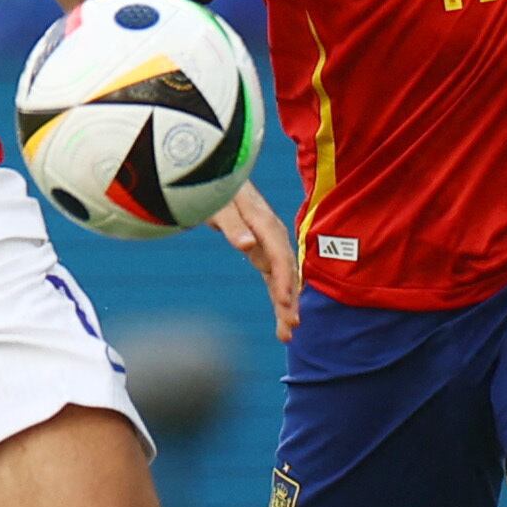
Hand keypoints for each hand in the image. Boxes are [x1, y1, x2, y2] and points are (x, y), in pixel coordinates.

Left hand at [210, 180, 299, 341]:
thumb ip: (232, 225)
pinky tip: (283, 315)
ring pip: (281, 276)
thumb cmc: (216, 185)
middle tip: (290, 326)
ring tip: (287, 333)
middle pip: (285, 270)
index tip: (284, 303)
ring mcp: (268, 241)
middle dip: (289, 299)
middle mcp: (270, 233)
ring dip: (286, 303)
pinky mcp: (261, 248)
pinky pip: (273, 275)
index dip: (283, 279)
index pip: (278, 255)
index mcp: (263, 222)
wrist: (218, 173)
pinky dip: (278, 295)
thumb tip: (247, 246)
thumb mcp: (219, 203)